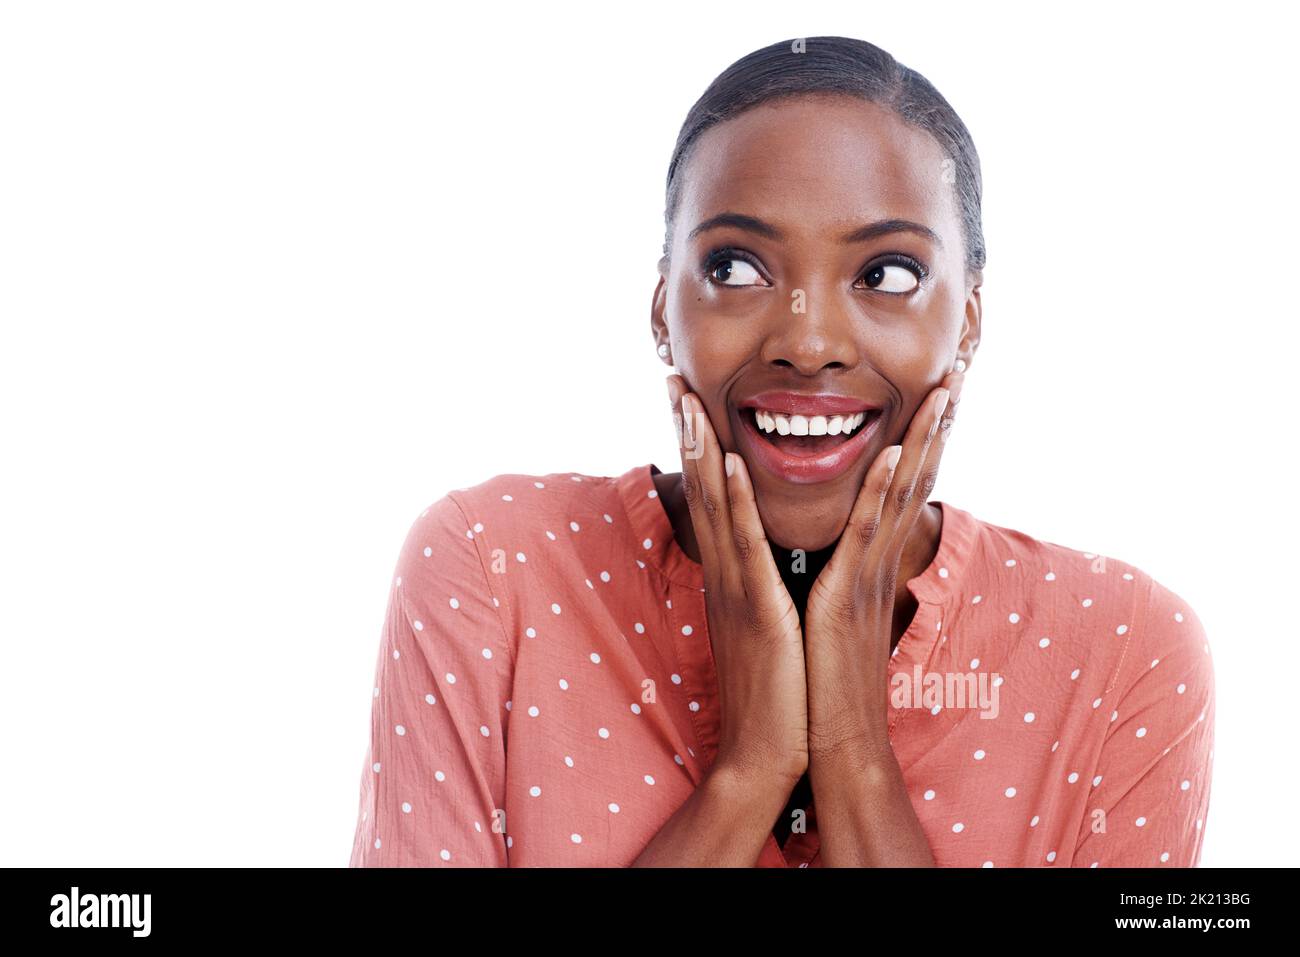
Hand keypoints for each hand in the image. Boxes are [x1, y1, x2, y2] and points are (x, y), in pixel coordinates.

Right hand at [666, 374, 808, 785]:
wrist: (768, 752)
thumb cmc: (776, 693)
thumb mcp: (766, 629)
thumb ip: (762, 591)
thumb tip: (768, 565)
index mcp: (732, 578)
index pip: (711, 501)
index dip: (698, 451)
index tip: (688, 404)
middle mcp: (726, 575)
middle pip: (702, 491)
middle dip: (687, 433)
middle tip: (673, 379)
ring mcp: (738, 590)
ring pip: (718, 506)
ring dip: (705, 449)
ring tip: (690, 399)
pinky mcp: (759, 609)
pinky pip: (750, 545)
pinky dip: (741, 501)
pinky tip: (736, 462)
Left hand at [803, 363, 965, 763]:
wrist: (828, 737)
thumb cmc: (824, 677)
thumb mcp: (834, 613)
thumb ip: (842, 576)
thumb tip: (837, 552)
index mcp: (872, 562)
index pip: (901, 490)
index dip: (920, 442)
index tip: (934, 398)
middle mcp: (879, 562)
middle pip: (915, 480)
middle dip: (936, 427)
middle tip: (956, 374)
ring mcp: (869, 575)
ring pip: (899, 494)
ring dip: (920, 438)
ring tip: (942, 389)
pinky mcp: (849, 594)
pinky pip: (866, 533)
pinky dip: (878, 490)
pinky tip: (889, 450)